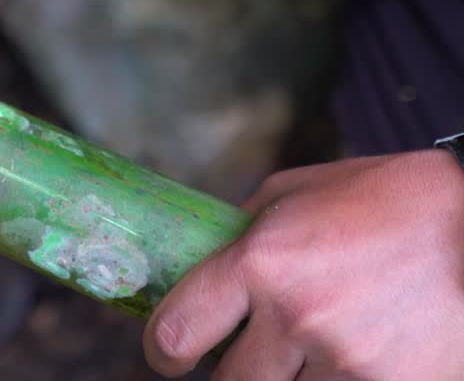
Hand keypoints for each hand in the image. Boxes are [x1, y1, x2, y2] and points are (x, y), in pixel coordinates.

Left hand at [143, 150, 463, 379]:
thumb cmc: (391, 202)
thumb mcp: (298, 194)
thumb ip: (243, 232)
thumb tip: (202, 262)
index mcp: (263, 262)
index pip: (178, 331)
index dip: (163, 351)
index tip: (168, 354)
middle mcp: (298, 315)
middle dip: (232, 371)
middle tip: (248, 352)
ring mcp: (347, 360)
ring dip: (289, 379)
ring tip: (314, 342)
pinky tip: (354, 357)